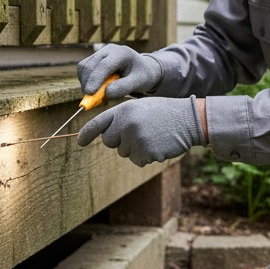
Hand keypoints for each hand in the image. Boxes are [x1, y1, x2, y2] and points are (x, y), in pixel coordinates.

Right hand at [77, 44, 162, 98]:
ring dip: (85, 82)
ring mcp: (101, 52)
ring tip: (95, 95)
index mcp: (122, 53)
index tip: (90, 93)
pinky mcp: (95, 58)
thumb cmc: (142, 76)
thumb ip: (124, 87)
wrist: (142, 69)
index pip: (104, 65)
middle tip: (91, 100)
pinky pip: (84, 69)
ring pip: (84, 67)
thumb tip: (107, 92)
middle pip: (90, 65)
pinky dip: (86, 81)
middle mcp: (109, 50)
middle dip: (87, 83)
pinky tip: (95, 89)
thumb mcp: (139, 83)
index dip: (95, 79)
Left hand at [77, 96, 204, 167]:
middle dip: (120, 141)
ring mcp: (136, 139)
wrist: (189, 119)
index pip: (98, 123)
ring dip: (135, 149)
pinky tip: (157, 145)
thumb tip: (106, 135)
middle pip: (109, 141)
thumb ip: (122, 118)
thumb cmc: (164, 113)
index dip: (86, 134)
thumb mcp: (140, 107)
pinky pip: (137, 161)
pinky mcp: (145, 153)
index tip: (80, 142)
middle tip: (139, 133)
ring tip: (152, 136)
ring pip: (123, 152)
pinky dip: (146, 157)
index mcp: (124, 110)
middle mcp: (126, 124)